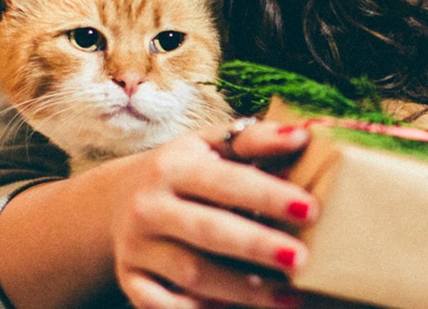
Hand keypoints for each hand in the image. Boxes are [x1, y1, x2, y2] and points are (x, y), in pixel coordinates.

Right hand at [110, 119, 315, 308]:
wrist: (117, 198)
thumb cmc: (183, 171)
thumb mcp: (210, 146)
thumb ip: (254, 141)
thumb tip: (302, 136)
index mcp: (173, 167)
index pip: (226, 182)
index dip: (269, 195)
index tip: (310, 209)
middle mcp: (149, 206)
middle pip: (208, 230)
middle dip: (257, 245)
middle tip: (301, 260)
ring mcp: (136, 246)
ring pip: (191, 274)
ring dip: (241, 289)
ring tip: (288, 295)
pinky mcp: (129, 279)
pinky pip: (162, 305)